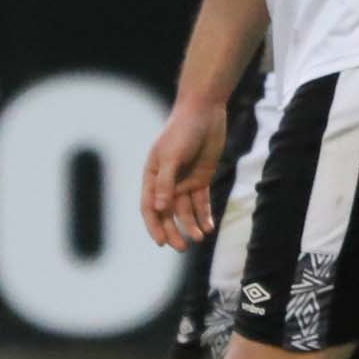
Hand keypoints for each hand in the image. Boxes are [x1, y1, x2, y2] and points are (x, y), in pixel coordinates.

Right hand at [140, 100, 225, 252]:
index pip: (149, 207)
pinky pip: (201, 201)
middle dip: (174, 231)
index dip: (154, 226)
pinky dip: (204, 215)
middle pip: (168, 213)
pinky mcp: (201, 177)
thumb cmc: (182, 131)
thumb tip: (159, 209)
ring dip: (191, 225)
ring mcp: (184, 180)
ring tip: (200, 238)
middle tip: (183, 247)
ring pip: (186, 210)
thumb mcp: (172, 157)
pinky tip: (209, 227)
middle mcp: (166, 181)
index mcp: (152, 176)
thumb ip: (166, 183)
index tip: (161, 243)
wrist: (204, 111)